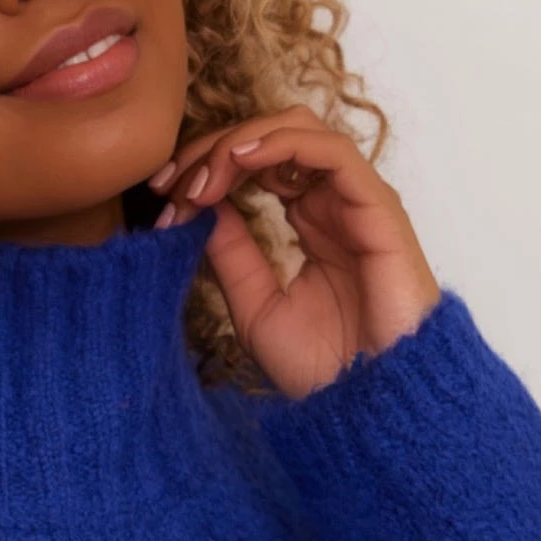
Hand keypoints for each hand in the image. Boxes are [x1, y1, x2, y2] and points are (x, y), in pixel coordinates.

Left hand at [149, 105, 441, 400]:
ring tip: (200, 177)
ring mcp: (359, 202)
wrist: (368, 409)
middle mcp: (335, 203)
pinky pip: (332, 152)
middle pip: (272, 136)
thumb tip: (199, 204)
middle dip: (213, 148)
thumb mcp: (254, 305)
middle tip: (169, 180)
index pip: (257, 162)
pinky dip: (282, 145)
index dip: (206, 165)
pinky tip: (240, 160)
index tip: (161, 193)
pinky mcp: (379, 209)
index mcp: (311, 222)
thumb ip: (230, 252)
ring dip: (240, 143)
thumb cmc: (324, 370)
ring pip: (299, 131)